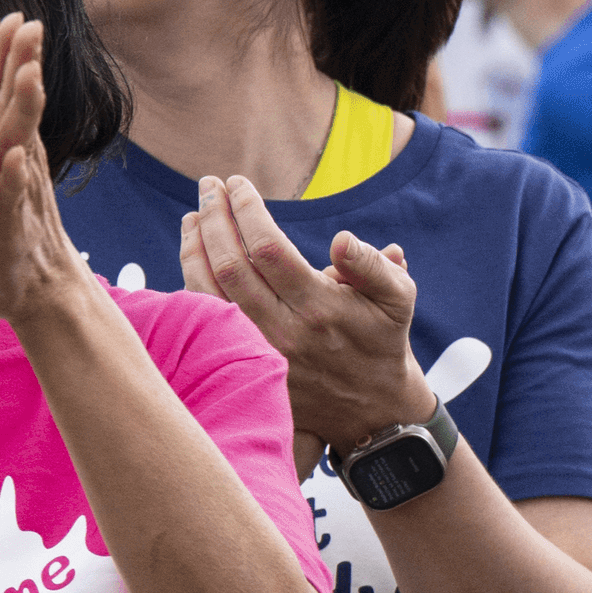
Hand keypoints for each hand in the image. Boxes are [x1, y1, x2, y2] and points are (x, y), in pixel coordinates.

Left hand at [0, 17, 89, 329]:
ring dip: (26, 113)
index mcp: (6, 144)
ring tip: (28, 78)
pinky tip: (15, 156)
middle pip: (23, 108)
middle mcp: (16, 162)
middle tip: (32, 28)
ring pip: (22, 146)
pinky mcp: (10, 227)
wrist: (35, 284)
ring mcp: (17, 193)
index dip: (14, 54)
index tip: (18, 14)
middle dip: (26, 67)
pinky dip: (14, 177)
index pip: (11, 92)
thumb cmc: (9, 215)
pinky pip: (12, 198)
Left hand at [181, 172, 434, 464]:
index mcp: (320, 307)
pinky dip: (192, 281)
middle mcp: (283, 330)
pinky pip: (206, 318)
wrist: (370, 409)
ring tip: (194, 215)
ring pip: (208, 293)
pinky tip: (194, 256)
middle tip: (208, 186)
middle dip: (213, 218)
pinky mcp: (246, 363)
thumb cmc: (383, 340)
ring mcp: (259, 350)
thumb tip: (342, 240)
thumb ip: (374, 266)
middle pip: (230, 266)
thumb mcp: (399, 299)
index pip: (267, 248)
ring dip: (194, 248)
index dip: (246, 210)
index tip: (238, 183)